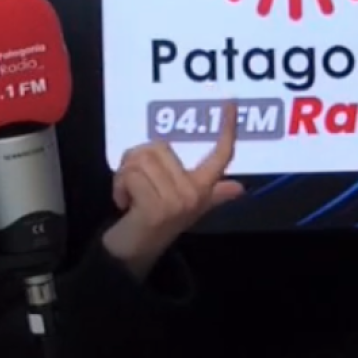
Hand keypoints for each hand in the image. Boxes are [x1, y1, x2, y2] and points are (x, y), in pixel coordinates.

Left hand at [102, 101, 243, 279]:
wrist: (134, 253)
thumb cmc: (155, 223)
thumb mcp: (183, 205)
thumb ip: (211, 193)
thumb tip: (239, 188)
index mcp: (201, 189)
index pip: (220, 157)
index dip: (227, 129)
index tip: (230, 104)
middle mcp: (194, 194)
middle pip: (157, 148)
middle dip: (134, 161)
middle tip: (133, 184)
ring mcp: (177, 201)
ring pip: (140, 159)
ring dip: (124, 175)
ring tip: (128, 195)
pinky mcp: (156, 208)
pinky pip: (131, 176)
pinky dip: (118, 186)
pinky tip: (123, 204)